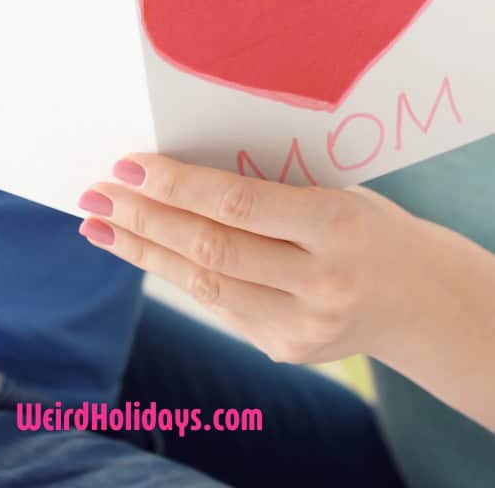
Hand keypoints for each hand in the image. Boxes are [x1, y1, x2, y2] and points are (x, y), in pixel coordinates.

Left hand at [77, 152, 426, 365]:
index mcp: (337, 224)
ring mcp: (304, 325)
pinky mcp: (286, 349)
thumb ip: (267, 191)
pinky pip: (218, 304)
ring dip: (143, 251)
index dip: (176, 184)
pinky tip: (143, 250)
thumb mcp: (333, 190)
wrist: (418, 296)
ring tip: (99, 224)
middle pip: (211, 247)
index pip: (237, 203)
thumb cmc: (366, 223)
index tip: (128, 164)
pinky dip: (175, 274)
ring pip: (203, 283)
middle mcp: (322, 281)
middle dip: (143, 217)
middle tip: (96, 192)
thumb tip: (174, 174)